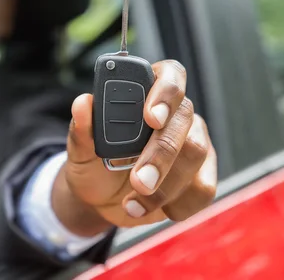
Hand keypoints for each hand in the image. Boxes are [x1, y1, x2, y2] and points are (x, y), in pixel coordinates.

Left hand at [51, 60, 216, 235]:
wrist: (99, 200)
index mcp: (148, 92)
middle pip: (184, 120)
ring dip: (166, 184)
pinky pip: (204, 187)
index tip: (151, 117)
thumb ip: (82, 128)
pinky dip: (178, 203)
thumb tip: (82, 104)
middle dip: (161, 153)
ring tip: (134, 201)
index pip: (170, 75)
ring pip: (196, 153)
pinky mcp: (201, 174)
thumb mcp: (80, 149)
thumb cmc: (92, 164)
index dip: (165, 92)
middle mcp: (176, 113)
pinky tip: (150, 208)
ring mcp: (193, 142)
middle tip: (138, 180)